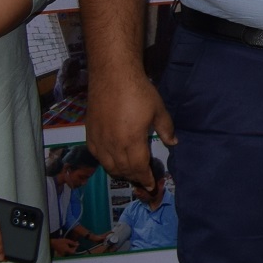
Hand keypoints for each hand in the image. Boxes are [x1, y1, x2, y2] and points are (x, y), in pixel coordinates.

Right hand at [86, 66, 175, 191]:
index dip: (146, 179)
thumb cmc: (139, 92)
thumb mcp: (158, 110)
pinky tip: (112, 160)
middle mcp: (113, 145)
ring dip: (120, 172)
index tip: (151, 185)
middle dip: (134, 177)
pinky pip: (97, 156)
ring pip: (109, 166)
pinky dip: (106, 163)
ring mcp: (99, 140)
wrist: (113, 77)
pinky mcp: (90, 134)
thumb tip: (173, 143)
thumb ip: (166, 129)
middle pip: (124, 170)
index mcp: (132, 142)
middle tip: (142, 179)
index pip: (139, 168)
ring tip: (129, 172)